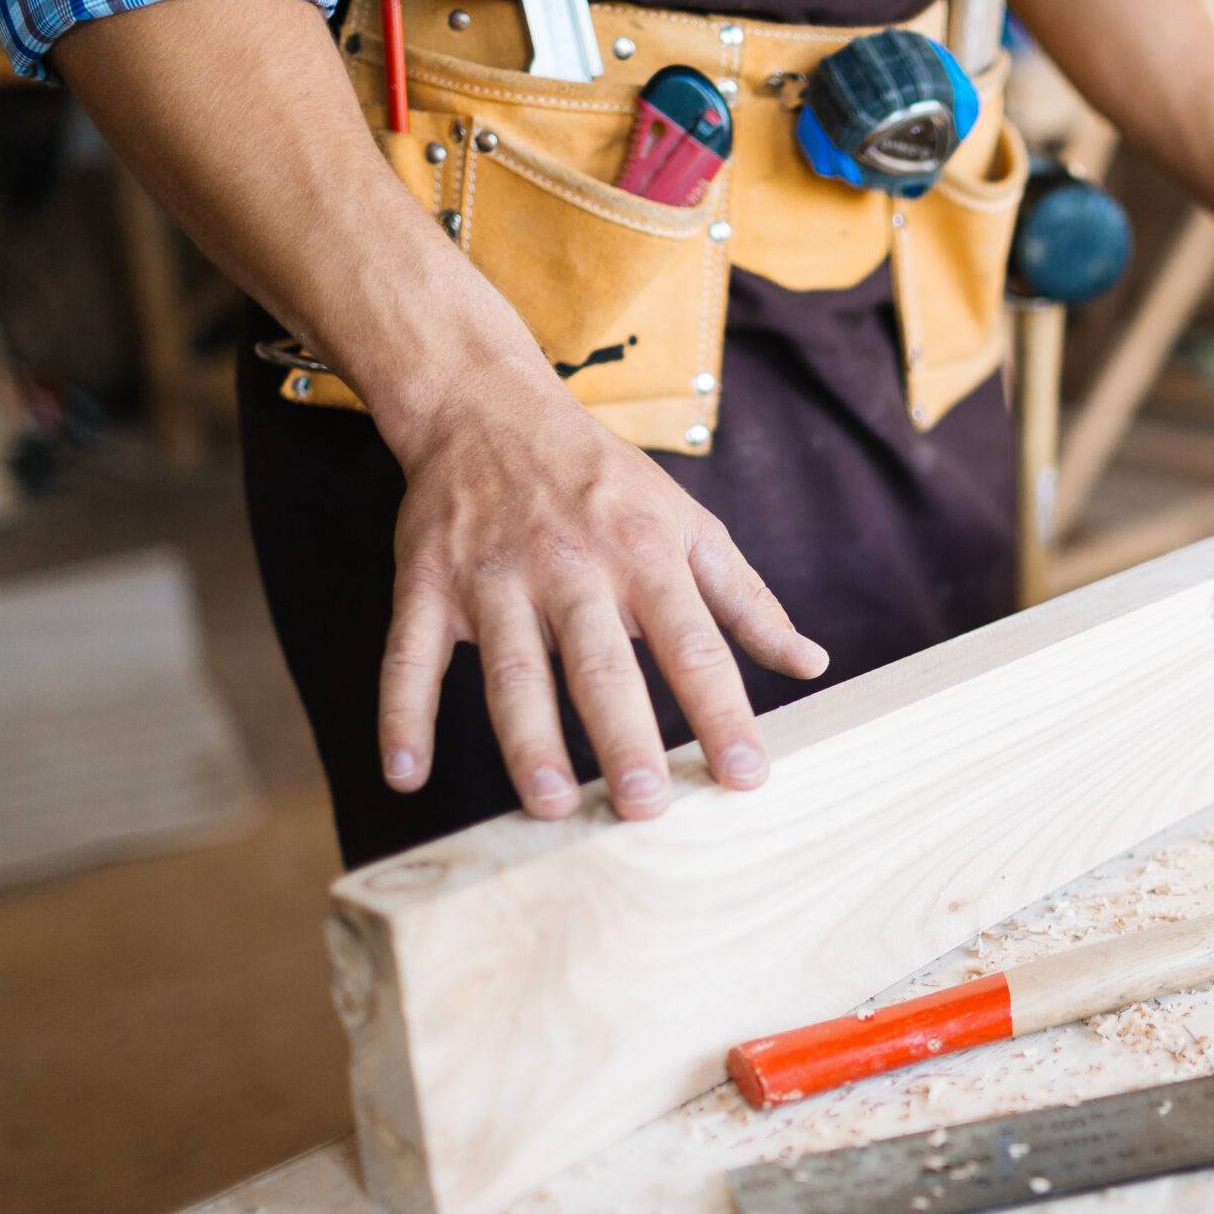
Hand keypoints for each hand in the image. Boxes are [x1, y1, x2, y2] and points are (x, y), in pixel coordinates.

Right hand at [374, 369, 827, 821]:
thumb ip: (747, 600)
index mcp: (645, 554)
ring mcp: (493, 576)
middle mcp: (571, 567)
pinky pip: (411, 655)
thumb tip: (811, 664)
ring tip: (547, 804)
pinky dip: (402, 714)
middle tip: (644, 807)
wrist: (486, 406)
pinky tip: (407, 773)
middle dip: (623, 736)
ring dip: (527, 738)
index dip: (722, 712)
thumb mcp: (689, 524)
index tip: (747, 776)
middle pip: (600, 662)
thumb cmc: (604, 482)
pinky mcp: (427, 585)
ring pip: (512, 668)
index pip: (694, 644)